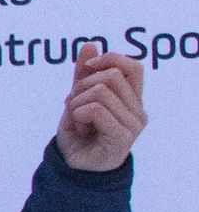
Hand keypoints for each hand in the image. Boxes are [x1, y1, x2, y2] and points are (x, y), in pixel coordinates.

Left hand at [56, 41, 145, 172]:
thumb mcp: (77, 99)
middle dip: (82, 85)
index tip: (87, 68)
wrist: (74, 167)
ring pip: (100, 92)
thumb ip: (83, 74)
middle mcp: (138, 110)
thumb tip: (90, 44)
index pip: (134, 66)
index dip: (109, 59)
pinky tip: (79, 127)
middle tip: (73, 104)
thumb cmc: (79, 134)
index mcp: (132, 99)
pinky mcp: (122, 136)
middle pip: (111, 76)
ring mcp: (133, 124)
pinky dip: (78, 114)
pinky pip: (95, 109)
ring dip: (77, 103)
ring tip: (77, 119)